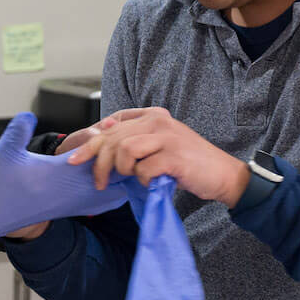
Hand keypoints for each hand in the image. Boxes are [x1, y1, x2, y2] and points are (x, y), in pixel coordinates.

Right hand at [0, 113, 130, 240]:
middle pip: (106, 176)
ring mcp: (63, 205)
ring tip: (116, 158)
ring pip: (102, 194)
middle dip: (116, 157)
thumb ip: (19, 130)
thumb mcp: (1, 151)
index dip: (106, 140)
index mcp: (54, 175)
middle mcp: (64, 193)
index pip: (94, 156)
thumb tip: (31, 115)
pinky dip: (103, 190)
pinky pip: (92, 202)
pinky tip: (101, 180)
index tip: (112, 124)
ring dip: (111, 175)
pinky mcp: (58, 211)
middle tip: (122, 141)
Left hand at [67, 108, 249, 205]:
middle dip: (97, 161)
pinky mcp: (173, 157)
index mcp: (154, 115)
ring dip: (121, 170)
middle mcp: (159, 121)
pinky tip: (150, 184)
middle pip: (114, 138)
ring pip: (124, 150)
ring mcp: (167, 137)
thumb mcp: (161, 145)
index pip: (113, 123)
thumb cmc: (189, 163)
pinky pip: (142, 169)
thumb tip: (102, 129)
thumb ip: (136, 137)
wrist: (223, 175)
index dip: (91, 140)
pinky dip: (142, 180)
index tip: (75, 158)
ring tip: (129, 180)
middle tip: (96, 181)